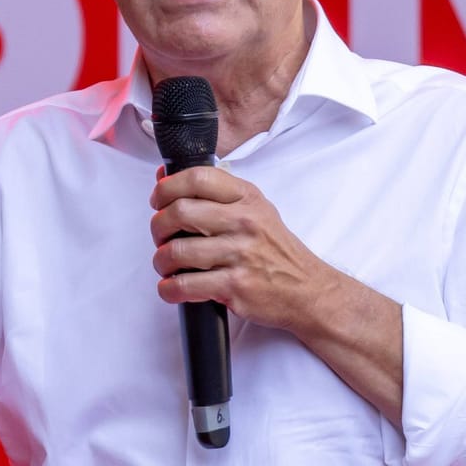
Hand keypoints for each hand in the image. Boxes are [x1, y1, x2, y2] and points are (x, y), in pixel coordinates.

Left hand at [148, 164, 344, 335]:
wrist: (307, 290)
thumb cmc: (275, 251)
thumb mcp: (255, 211)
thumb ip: (215, 194)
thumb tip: (165, 176)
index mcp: (247, 199)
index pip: (198, 177)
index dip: (167, 187)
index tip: (158, 200)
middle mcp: (244, 222)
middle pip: (180, 212)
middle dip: (159, 226)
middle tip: (161, 237)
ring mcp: (240, 254)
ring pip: (177, 251)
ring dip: (161, 261)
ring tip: (166, 265)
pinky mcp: (235, 286)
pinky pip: (186, 285)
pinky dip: (169, 289)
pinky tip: (172, 288)